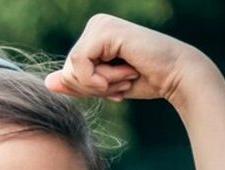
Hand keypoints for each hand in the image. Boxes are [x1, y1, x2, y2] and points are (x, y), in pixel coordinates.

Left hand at [44, 14, 211, 104]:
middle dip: (94, 87)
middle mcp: (95, 25)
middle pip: (68, 71)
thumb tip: (47, 82)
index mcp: (93, 37)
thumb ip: (77, 84)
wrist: (177, 77)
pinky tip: (126, 71)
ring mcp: (100, 25)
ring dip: (101, 83)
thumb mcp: (104, 86)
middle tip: (124, 80)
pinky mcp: (105, 30)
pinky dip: (100, 78)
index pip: (68, 72)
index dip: (88, 89)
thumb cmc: (146, 81)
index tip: (116, 86)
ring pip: (73, 68)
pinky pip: (80, 63)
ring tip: (128, 74)